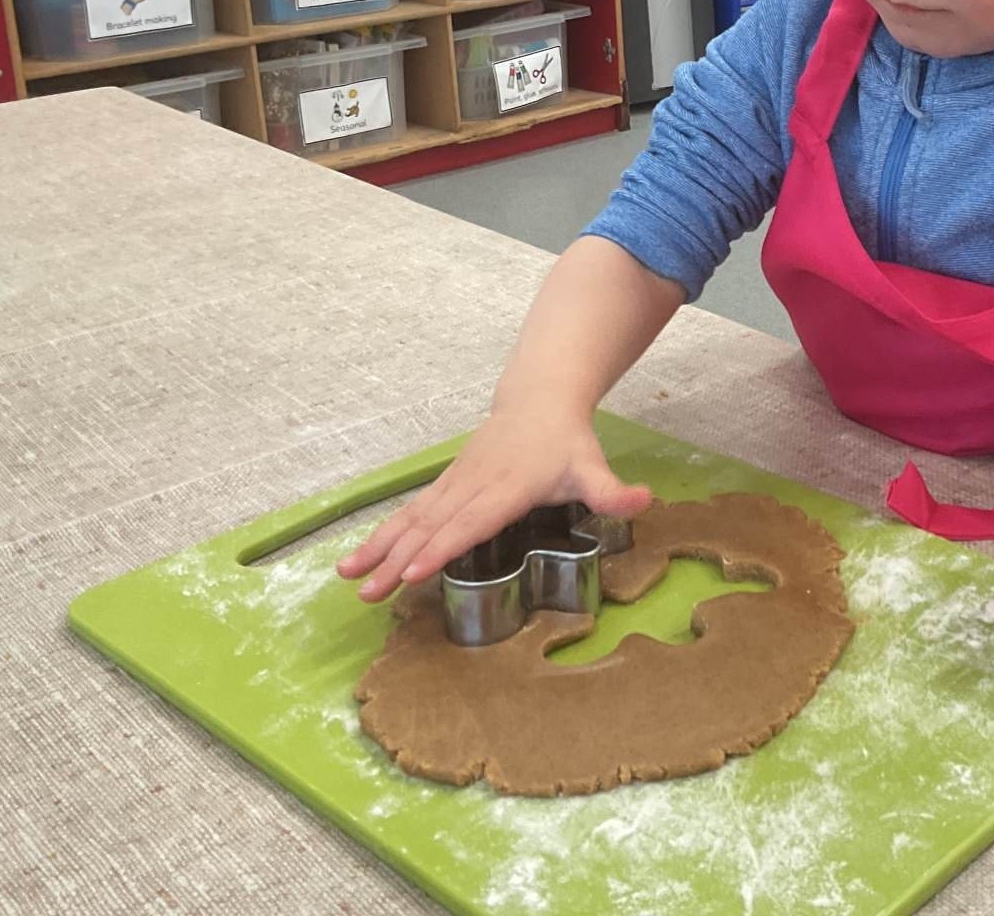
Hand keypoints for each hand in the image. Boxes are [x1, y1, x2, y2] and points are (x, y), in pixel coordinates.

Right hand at [335, 404, 651, 602]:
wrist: (538, 400)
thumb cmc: (566, 442)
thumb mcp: (592, 467)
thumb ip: (612, 491)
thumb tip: (644, 502)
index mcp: (507, 487)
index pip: (472, 521)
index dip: (443, 546)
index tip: (414, 572)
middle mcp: (472, 486)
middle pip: (432, 526)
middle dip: (399, 560)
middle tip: (371, 593)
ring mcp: (453, 484)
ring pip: (411, 519)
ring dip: (379, 549)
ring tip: (349, 578)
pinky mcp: (444, 485)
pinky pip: (409, 512)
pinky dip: (382, 535)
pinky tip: (359, 559)